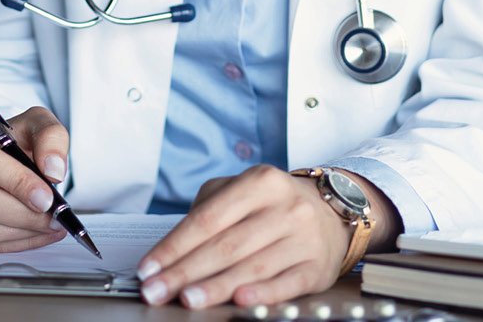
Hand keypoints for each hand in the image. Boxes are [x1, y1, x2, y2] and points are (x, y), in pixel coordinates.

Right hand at [0, 106, 71, 251]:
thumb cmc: (4, 142)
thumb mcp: (31, 124)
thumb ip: (49, 136)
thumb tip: (53, 169)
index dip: (16, 182)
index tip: (46, 196)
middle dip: (24, 213)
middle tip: (54, 217)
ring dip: (21, 232)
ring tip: (48, 226)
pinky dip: (12, 244)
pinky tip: (32, 234)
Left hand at [134, 165, 372, 308]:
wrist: (333, 213)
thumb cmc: (273, 205)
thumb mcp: (241, 191)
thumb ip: (207, 210)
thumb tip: (170, 249)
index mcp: (260, 182)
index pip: (208, 218)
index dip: (175, 245)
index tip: (149, 267)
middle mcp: (285, 208)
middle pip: (226, 245)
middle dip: (186, 271)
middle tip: (157, 290)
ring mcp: (304, 238)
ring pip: (253, 266)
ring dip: (216, 286)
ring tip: (187, 299)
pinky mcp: (317, 268)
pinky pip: (286, 284)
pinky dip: (262, 293)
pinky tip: (240, 301)